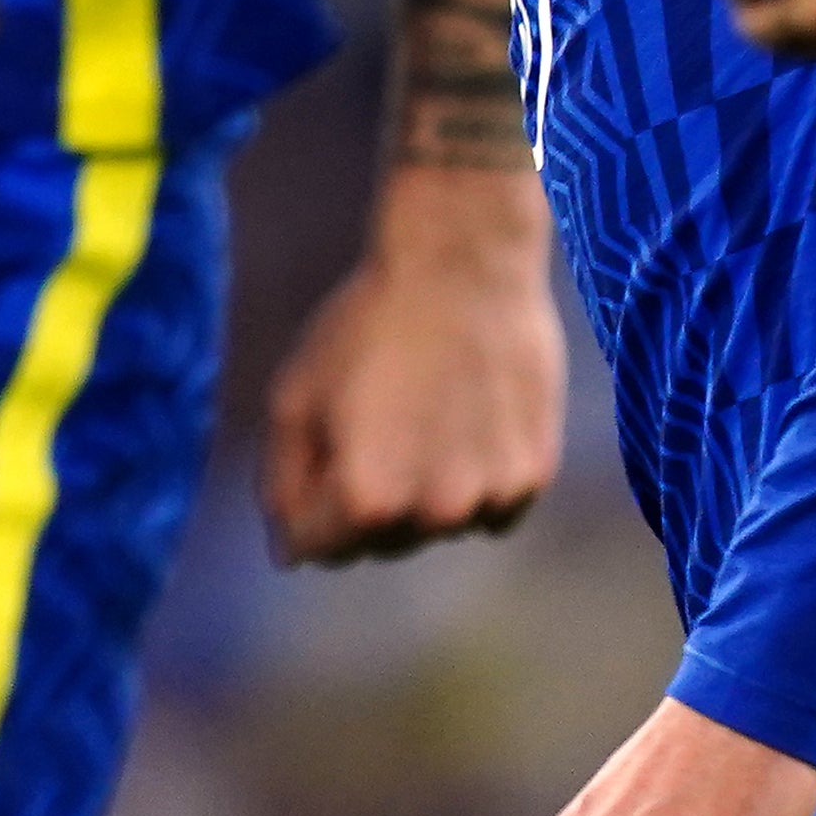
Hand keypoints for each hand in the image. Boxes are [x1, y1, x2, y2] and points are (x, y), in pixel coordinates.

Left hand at [264, 163, 565, 563]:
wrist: (464, 260)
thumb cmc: (367, 324)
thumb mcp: (293, 397)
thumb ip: (281, 484)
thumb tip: (289, 555)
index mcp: (365, 499)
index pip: (315, 549)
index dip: (306, 503)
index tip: (322, 448)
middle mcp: (433, 514)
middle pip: (380, 545)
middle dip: (365, 501)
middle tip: (376, 421)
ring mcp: (490, 498)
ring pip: (438, 528)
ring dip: (424, 494)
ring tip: (426, 412)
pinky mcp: (534, 475)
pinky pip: (492, 508)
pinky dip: (477, 482)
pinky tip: (470, 418)